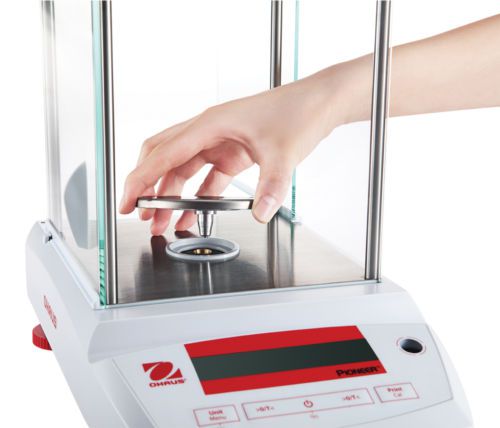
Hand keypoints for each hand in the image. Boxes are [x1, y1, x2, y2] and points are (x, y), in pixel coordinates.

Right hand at [119, 71, 343, 235]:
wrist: (318, 103)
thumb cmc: (298, 112)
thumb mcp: (284, 153)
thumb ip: (271, 187)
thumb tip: (259, 214)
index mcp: (210, 124)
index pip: (163, 154)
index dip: (140, 180)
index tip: (127, 202)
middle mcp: (208, 131)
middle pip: (163, 159)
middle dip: (148, 188)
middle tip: (139, 214)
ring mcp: (218, 141)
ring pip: (182, 170)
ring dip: (170, 196)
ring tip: (162, 223)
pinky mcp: (231, 152)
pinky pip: (205, 177)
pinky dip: (196, 197)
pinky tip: (192, 214)